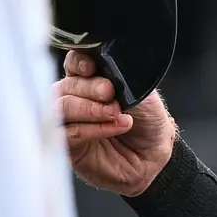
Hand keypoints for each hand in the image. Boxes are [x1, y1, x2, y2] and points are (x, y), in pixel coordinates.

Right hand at [57, 49, 174, 195]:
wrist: (155, 154)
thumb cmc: (147, 121)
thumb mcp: (141, 91)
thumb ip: (120, 77)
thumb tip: (107, 68)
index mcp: (90, 80)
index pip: (74, 64)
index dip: (79, 63)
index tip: (92, 67)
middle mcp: (75, 98)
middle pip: (65, 85)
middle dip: (88, 88)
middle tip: (110, 93)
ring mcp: (69, 122)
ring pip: (61, 108)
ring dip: (89, 108)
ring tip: (115, 112)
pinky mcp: (69, 146)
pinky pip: (69, 133)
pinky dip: (91, 128)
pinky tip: (112, 126)